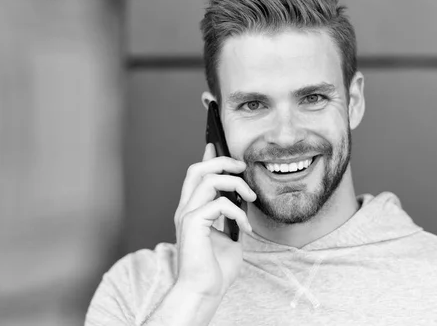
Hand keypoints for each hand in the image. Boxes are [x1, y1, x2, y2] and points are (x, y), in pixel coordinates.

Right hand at [173, 143, 255, 299]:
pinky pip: (219, 204)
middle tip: (242, 167)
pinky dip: (238, 212)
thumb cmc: (215, 269)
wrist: (204, 291)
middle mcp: (185, 209)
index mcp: (192, 210)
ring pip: (208, 180)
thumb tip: (244, 200)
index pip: (196, 176)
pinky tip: (245, 227)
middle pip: (197, 169)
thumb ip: (232, 217)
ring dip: (235, 184)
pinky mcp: (192, 224)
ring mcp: (187, 215)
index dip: (207, 158)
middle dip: (222, 162)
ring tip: (251, 198)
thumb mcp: (229, 236)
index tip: (217, 145)